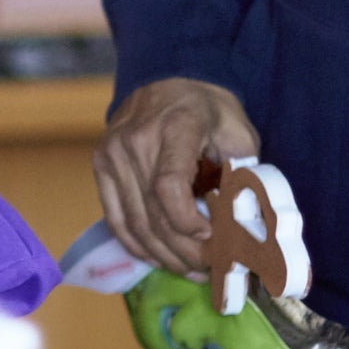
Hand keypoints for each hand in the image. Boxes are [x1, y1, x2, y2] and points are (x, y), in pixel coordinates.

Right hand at [94, 78, 260, 274]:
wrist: (167, 78)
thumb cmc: (209, 109)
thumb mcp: (238, 132)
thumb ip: (243, 173)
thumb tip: (248, 223)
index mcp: (174, 126)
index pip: (168, 186)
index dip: (186, 222)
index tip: (211, 238)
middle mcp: (134, 140)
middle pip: (151, 213)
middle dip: (183, 251)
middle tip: (210, 269)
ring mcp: (111, 153)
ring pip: (133, 223)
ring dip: (162, 255)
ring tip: (190, 270)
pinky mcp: (100, 166)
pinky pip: (116, 218)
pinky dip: (137, 245)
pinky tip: (160, 258)